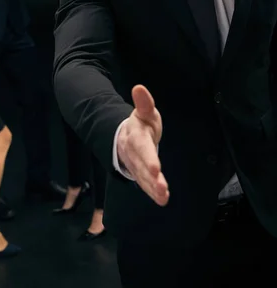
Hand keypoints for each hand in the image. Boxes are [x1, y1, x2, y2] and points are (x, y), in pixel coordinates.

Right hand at [117, 85, 168, 205]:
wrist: (125, 137)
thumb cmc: (141, 124)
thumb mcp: (144, 112)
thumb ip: (143, 102)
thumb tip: (139, 87)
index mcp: (136, 136)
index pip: (142, 148)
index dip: (148, 158)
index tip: (157, 169)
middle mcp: (133, 153)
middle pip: (142, 166)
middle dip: (151, 178)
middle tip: (162, 188)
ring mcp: (135, 165)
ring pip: (143, 178)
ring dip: (153, 188)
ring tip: (164, 196)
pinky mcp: (139, 174)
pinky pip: (145, 184)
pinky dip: (152, 192)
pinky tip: (163, 200)